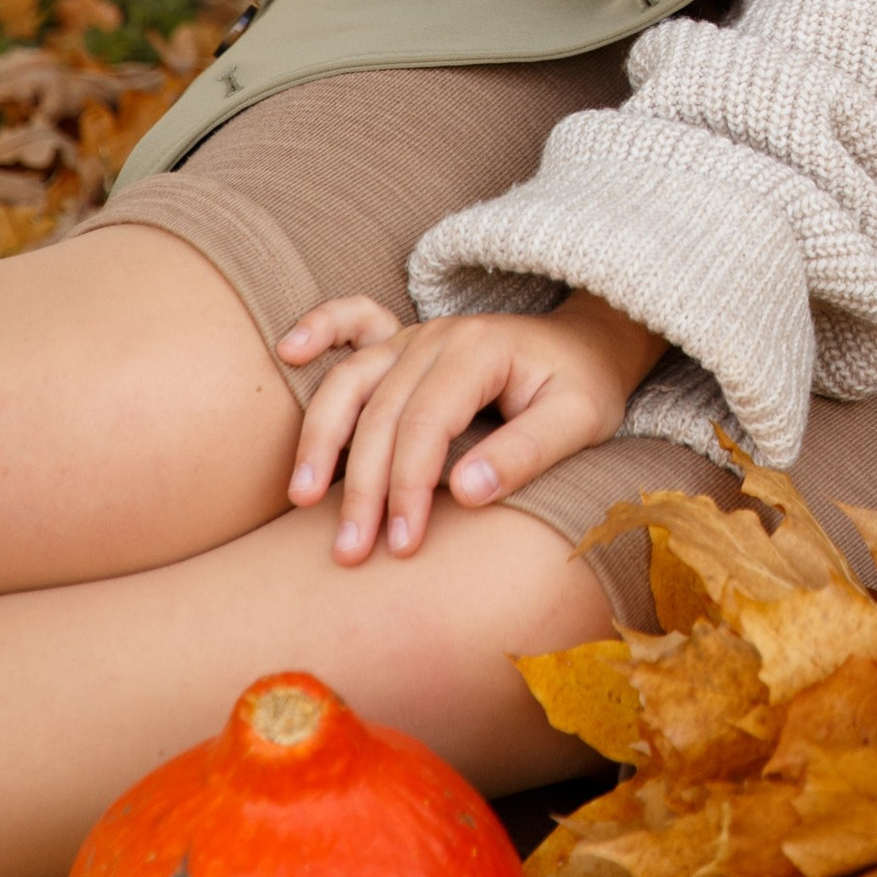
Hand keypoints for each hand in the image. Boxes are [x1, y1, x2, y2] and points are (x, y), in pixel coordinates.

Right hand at [278, 290, 665, 563]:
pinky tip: (288, 350)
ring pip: (350, 380)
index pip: (426, 424)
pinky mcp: (402, 342)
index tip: (403, 545)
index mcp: (480, 349)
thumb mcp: (580, 422)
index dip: (408, 487)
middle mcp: (438, 335)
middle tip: (350, 552)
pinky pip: (351, 324)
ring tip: (300, 497)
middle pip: (380, 414)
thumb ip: (527, 452)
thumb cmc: (583, 387)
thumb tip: (467, 491)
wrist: (589, 345)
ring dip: (320, 437)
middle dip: (361, 487)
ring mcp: (415, 334)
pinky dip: (318, 328)